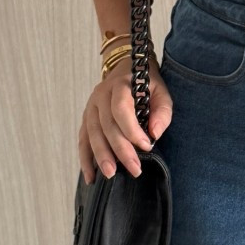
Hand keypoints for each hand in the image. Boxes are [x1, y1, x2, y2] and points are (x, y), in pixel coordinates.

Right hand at [78, 53, 172, 183]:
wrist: (125, 68)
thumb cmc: (146, 83)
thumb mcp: (161, 91)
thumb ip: (162, 111)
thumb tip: (155, 133)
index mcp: (119, 86)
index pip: (121, 108)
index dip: (132, 129)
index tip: (146, 146)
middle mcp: (100, 96)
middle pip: (106, 126)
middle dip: (120, 150)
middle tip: (134, 169)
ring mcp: (90, 108)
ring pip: (92, 134)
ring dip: (101, 156)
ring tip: (110, 175)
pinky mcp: (86, 119)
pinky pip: (83, 140)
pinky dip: (85, 159)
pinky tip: (91, 176)